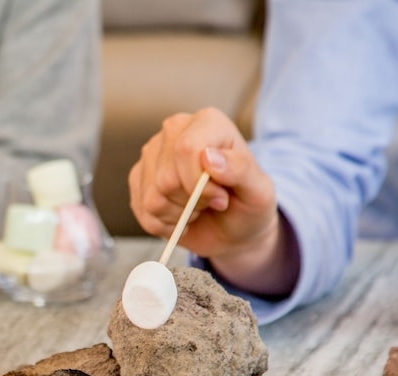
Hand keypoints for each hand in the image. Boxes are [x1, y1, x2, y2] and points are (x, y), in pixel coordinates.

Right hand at [128, 107, 297, 295]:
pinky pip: (143, 213)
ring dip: (178, 215)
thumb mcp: (259, 190)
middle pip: (167, 179)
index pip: (186, 149)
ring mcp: (152, 156)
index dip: (200, 184)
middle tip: (211, 203)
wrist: (233, 229)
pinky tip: (180, 217)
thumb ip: (240, 169)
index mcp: (207, 123)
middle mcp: (174, 132)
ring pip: (153, 199)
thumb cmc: (247, 205)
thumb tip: (208, 157)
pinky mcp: (138, 179)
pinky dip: (165, 225)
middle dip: (192, 203)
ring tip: (196, 209)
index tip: (220, 198)